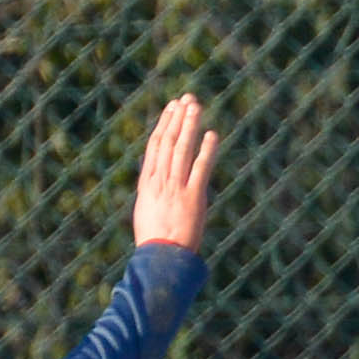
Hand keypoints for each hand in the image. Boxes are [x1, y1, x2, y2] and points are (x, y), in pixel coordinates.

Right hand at [131, 93, 218, 252]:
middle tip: (186, 99)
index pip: (155, 146)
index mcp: (148, 183)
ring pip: (182, 150)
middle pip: (169, 142)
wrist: (160, 258)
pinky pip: (200, 169)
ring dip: (189, 126)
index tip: (171, 108)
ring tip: (196, 107)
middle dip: (178, 118)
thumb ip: (153, 192)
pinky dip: (206, 150)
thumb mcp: (147, 210)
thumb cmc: (154, 240)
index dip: (164, 124)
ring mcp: (176, 188)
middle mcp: (160, 181)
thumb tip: (156, 179)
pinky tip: (211, 135)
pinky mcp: (193, 197)